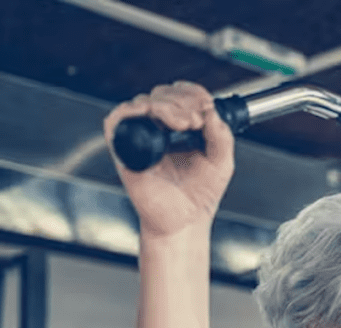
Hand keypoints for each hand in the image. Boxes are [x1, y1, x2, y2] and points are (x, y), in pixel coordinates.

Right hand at [102, 81, 234, 237]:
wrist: (184, 220)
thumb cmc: (200, 194)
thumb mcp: (221, 160)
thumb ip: (222, 135)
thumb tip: (213, 110)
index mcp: (181, 126)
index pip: (181, 93)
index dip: (193, 92)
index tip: (206, 104)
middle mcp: (160, 127)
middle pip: (163, 93)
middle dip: (183, 100)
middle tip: (196, 120)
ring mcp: (142, 136)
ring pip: (145, 101)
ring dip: (168, 106)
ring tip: (185, 124)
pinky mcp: (124, 148)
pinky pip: (118, 119)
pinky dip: (133, 111)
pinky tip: (153, 116)